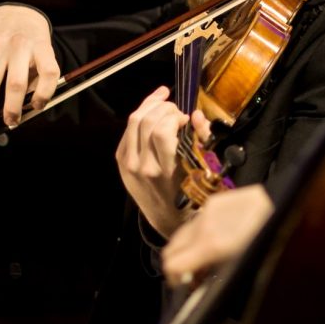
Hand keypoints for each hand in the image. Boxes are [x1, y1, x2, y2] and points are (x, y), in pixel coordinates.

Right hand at [0, 5, 60, 132]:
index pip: (48, 72)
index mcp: (41, 46)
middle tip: (10, 123)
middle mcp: (19, 44)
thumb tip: (25, 110)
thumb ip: (38, 79)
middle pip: (16, 83)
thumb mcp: (44, 54)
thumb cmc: (33, 43)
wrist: (16, 14)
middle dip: (12, 108)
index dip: (45, 93)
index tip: (38, 107)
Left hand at [117, 87, 211, 239]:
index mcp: (165, 171)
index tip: (186, 119)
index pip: (161, 131)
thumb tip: (197, 115)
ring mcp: (129, 164)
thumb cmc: (191, 196)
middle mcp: (143, 166)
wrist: (167, 220)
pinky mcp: (121, 162)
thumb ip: (202, 139)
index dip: (174, 116)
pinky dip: (140, 116)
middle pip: (146, 122)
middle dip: (163, 108)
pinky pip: (127, 131)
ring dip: (150, 106)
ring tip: (164, 103)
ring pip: (133, 122)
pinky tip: (151, 111)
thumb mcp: (204, 172)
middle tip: (176, 111)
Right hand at [162, 185, 273, 284]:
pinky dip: (198, 234)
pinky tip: (214, 239)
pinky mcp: (215, 201)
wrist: (281, 204)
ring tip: (204, 259)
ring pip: (182, 234)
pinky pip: (196, 221)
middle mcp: (204, 226)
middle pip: (170, 248)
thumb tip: (198, 284)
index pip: (171, 264)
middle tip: (192, 275)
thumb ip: (214, 276)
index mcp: (211, 245)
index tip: (183, 285)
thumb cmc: (270, 239)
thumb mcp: (242, 266)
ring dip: (187, 249)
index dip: (174, 279)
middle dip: (177, 264)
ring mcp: (207, 211)